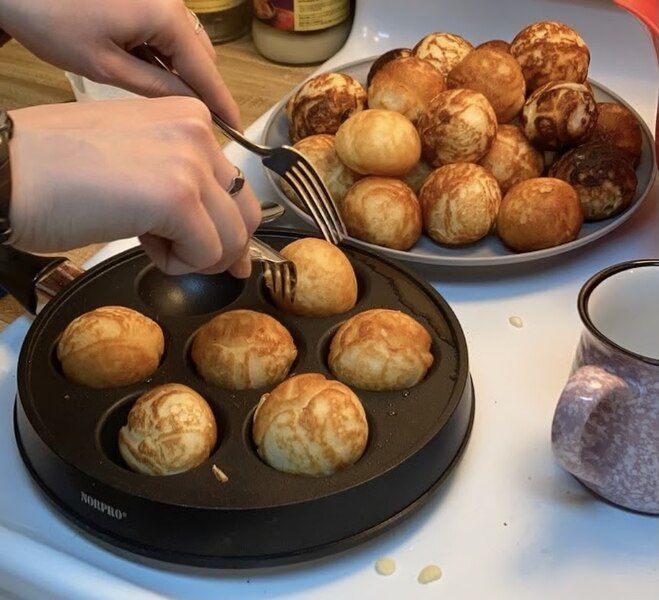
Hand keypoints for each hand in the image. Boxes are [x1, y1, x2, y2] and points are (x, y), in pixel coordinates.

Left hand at [0, 0, 241, 128]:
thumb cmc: (52, 21)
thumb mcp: (107, 66)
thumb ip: (157, 88)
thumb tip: (193, 107)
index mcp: (166, 17)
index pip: (205, 70)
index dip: (221, 103)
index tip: (237, 131)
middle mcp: (171, 2)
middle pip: (201, 55)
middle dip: (200, 88)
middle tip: (192, 123)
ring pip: (185, 44)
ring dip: (180, 72)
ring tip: (159, 97)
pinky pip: (168, 31)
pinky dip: (164, 55)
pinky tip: (145, 69)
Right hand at [8, 97, 260, 276]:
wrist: (7, 171)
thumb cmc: (57, 169)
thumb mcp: (139, 161)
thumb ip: (186, 185)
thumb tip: (226, 237)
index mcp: (189, 116)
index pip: (237, 184)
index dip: (224, 225)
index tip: (205, 245)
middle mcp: (198, 131)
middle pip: (246, 212)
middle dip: (220, 246)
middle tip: (183, 255)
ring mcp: (190, 162)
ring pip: (233, 237)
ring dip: (195, 256)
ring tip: (151, 243)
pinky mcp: (176, 198)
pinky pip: (207, 253)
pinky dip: (178, 264)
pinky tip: (143, 245)